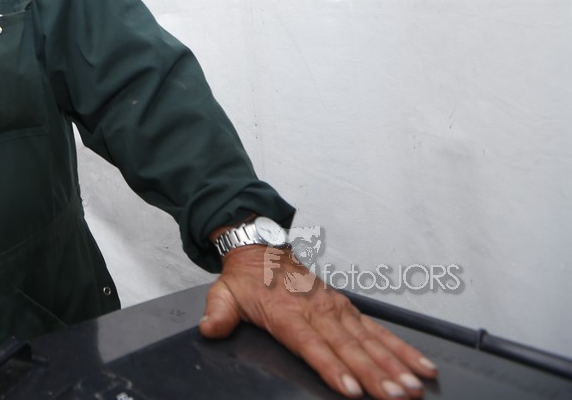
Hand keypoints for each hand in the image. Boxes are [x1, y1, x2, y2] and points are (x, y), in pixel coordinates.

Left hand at [199, 246, 437, 399]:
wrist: (261, 248)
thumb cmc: (245, 279)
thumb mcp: (223, 293)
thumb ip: (218, 313)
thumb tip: (209, 328)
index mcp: (287, 314)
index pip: (312, 345)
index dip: (331, 367)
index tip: (350, 389)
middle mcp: (318, 312)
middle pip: (348, 348)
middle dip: (374, 375)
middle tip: (397, 397)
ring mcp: (337, 311)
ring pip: (370, 342)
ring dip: (394, 366)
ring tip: (414, 389)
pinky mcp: (349, 310)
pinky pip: (379, 332)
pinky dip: (402, 350)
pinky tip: (422, 368)